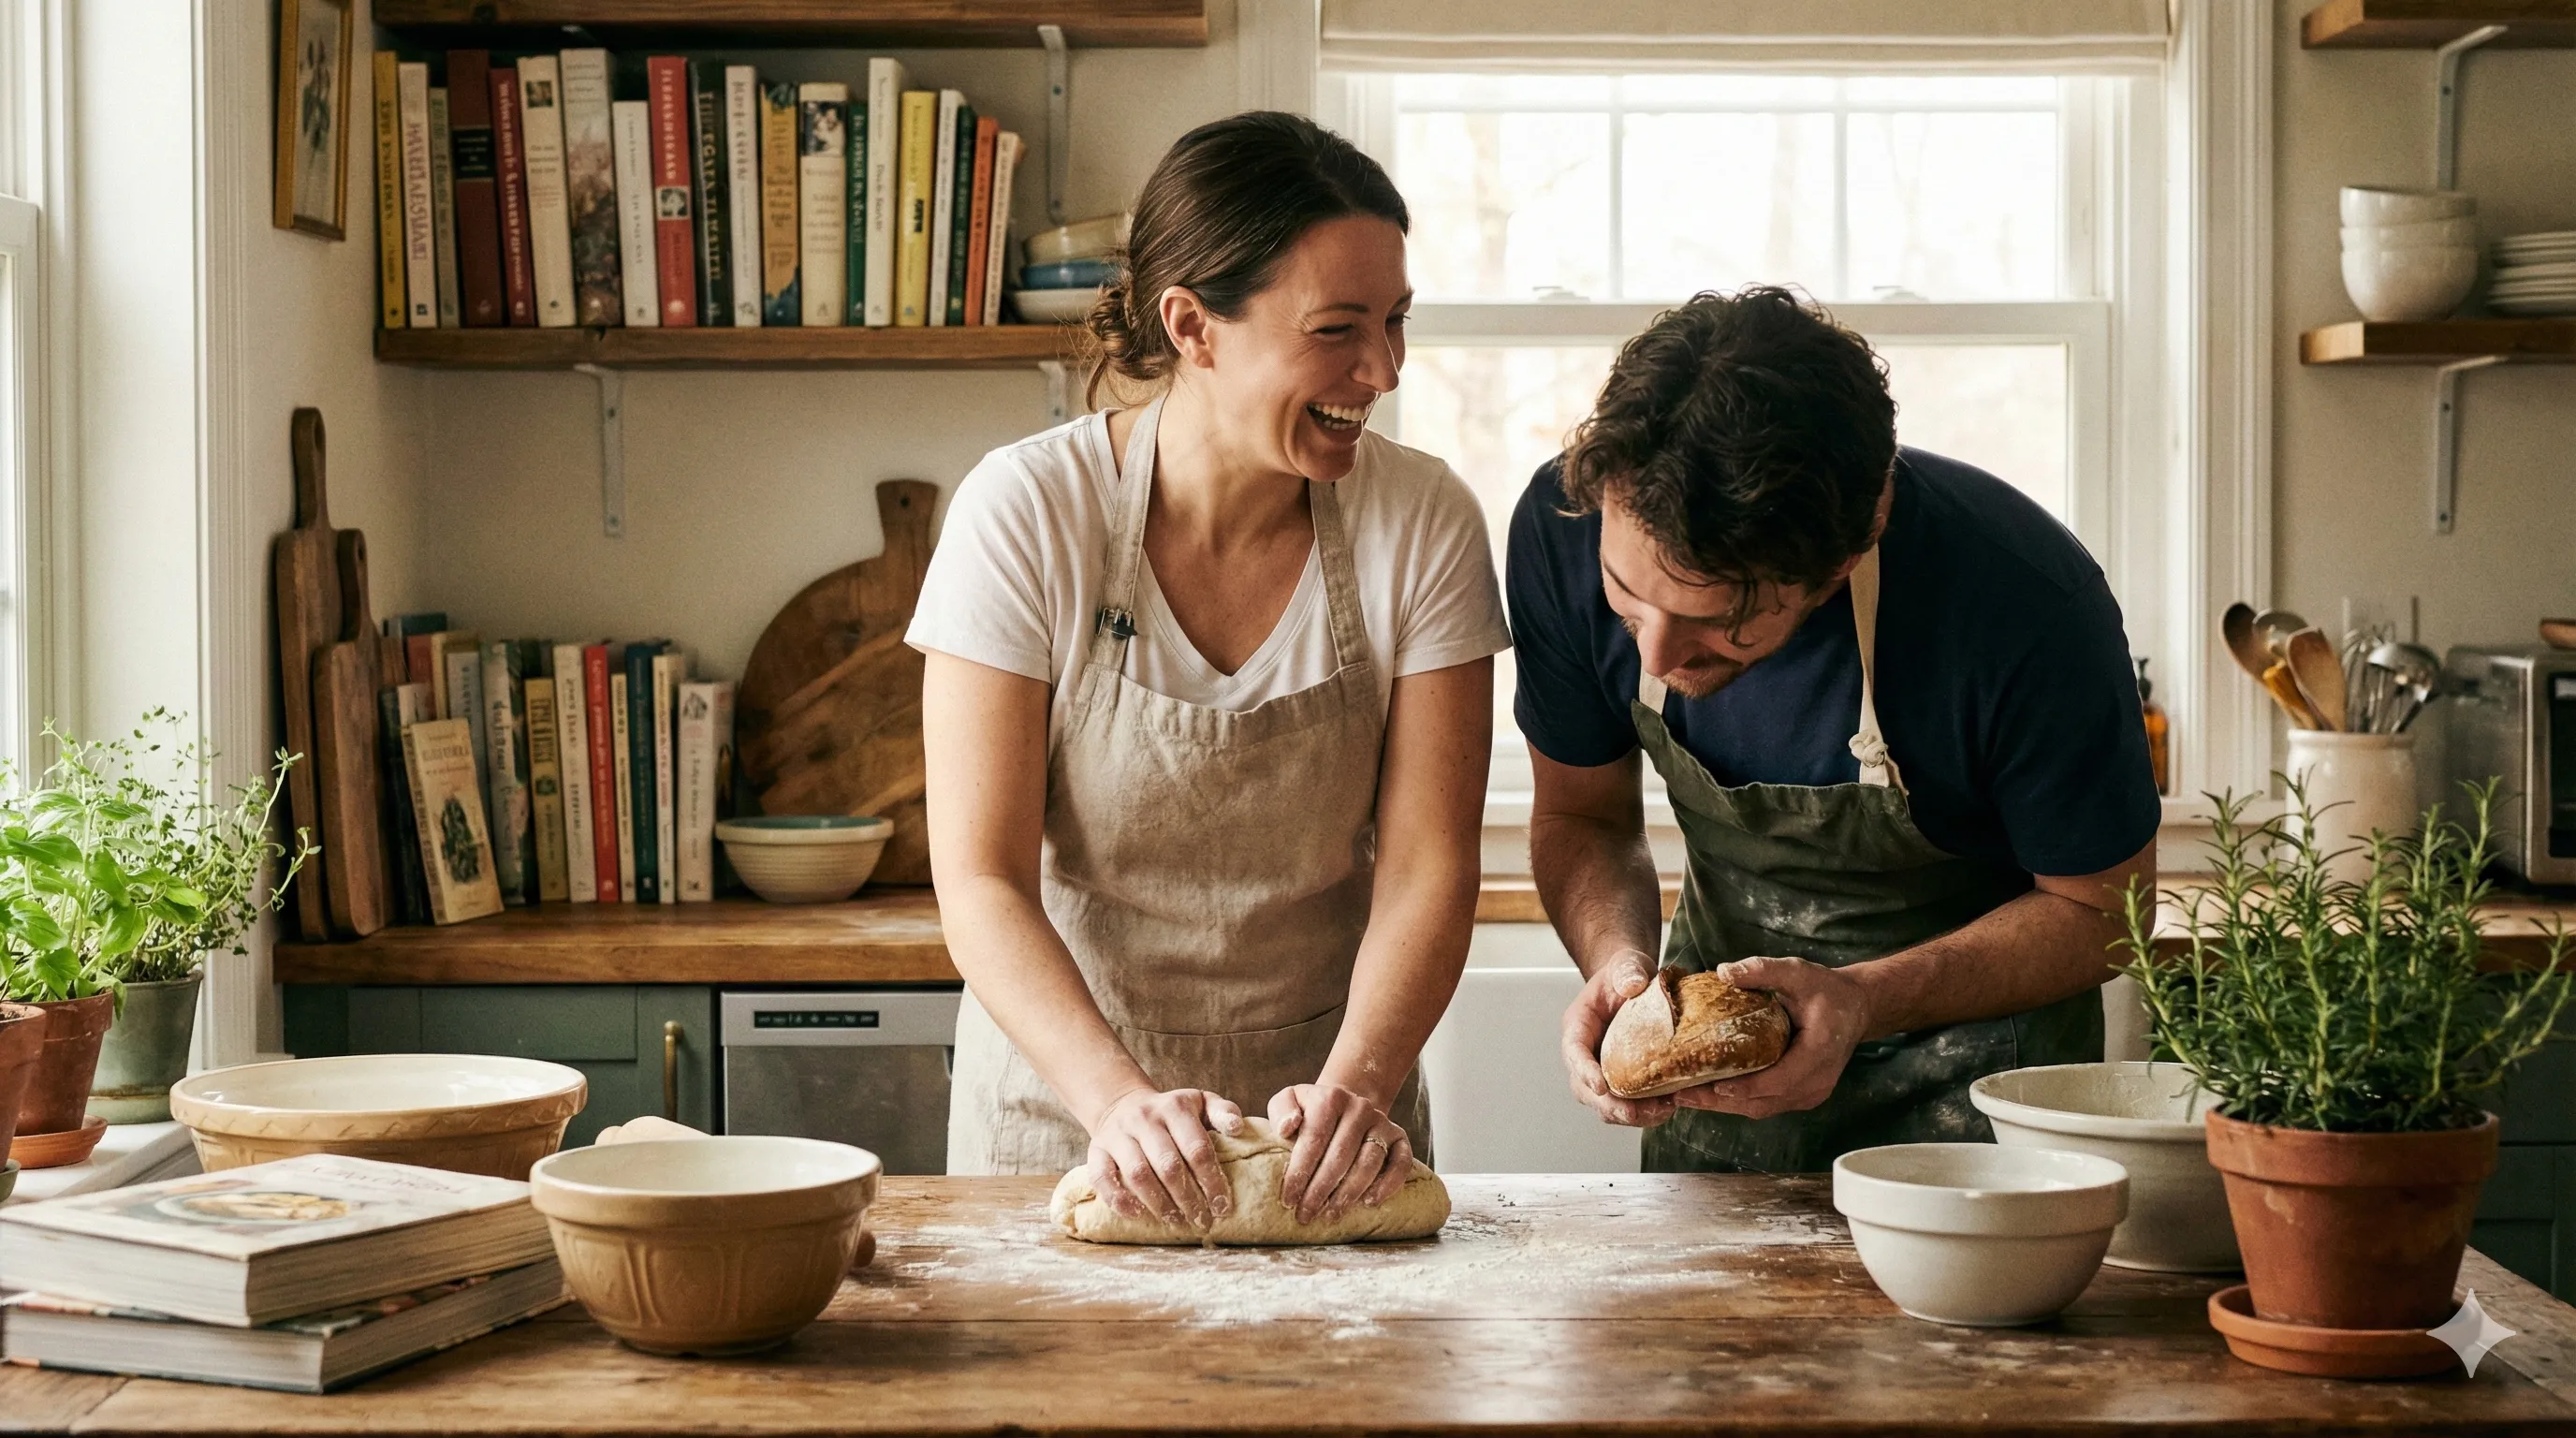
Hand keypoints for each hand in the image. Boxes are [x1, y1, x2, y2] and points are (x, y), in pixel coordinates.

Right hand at [1085, 1087, 1244, 1226]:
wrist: (1123, 1104)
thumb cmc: (1171, 1113)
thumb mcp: (1200, 1102)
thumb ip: (1223, 1111)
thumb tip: (1238, 1129)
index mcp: (1175, 1108)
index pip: (1197, 1148)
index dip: (1212, 1181)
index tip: (1222, 1207)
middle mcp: (1144, 1119)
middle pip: (1169, 1165)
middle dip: (1189, 1199)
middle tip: (1202, 1221)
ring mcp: (1117, 1134)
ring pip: (1138, 1174)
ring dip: (1159, 1204)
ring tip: (1176, 1221)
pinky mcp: (1096, 1149)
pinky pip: (1102, 1178)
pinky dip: (1119, 1200)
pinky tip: (1137, 1214)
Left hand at [1269, 1083, 1413, 1223]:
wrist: (1345, 1104)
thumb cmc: (1311, 1111)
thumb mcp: (1289, 1101)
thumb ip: (1281, 1110)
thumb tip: (1287, 1128)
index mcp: (1330, 1098)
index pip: (1314, 1138)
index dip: (1300, 1172)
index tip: (1288, 1199)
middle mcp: (1359, 1108)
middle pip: (1341, 1155)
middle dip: (1321, 1190)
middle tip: (1306, 1215)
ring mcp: (1382, 1122)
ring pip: (1369, 1162)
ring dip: (1349, 1193)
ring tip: (1331, 1214)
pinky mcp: (1399, 1137)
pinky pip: (1401, 1163)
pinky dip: (1387, 1185)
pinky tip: (1369, 1202)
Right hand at [1560, 947, 1678, 1127]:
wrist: (1635, 983)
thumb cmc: (1626, 973)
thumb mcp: (1627, 964)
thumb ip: (1627, 970)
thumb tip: (1633, 985)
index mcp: (1579, 1025)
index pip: (1574, 1051)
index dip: (1584, 1071)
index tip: (1600, 1086)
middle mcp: (1586, 1053)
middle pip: (1585, 1088)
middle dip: (1608, 1105)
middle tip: (1633, 1113)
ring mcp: (1602, 1070)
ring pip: (1604, 1104)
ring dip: (1629, 1114)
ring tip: (1660, 1112)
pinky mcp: (1622, 1081)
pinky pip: (1627, 1104)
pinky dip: (1645, 1111)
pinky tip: (1668, 1107)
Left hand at [1664, 955, 1869, 1118]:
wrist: (1855, 1009)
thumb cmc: (1826, 990)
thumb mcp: (1797, 971)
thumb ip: (1763, 970)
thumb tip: (1723, 972)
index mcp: (1819, 1053)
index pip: (1780, 1079)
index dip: (1746, 1086)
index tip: (1712, 1085)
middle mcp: (1817, 1082)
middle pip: (1764, 1101)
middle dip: (1721, 1101)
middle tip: (1681, 1095)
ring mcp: (1811, 1093)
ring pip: (1763, 1108)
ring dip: (1724, 1105)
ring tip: (1686, 1096)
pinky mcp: (1802, 1095)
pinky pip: (1767, 1104)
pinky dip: (1738, 1100)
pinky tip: (1709, 1092)